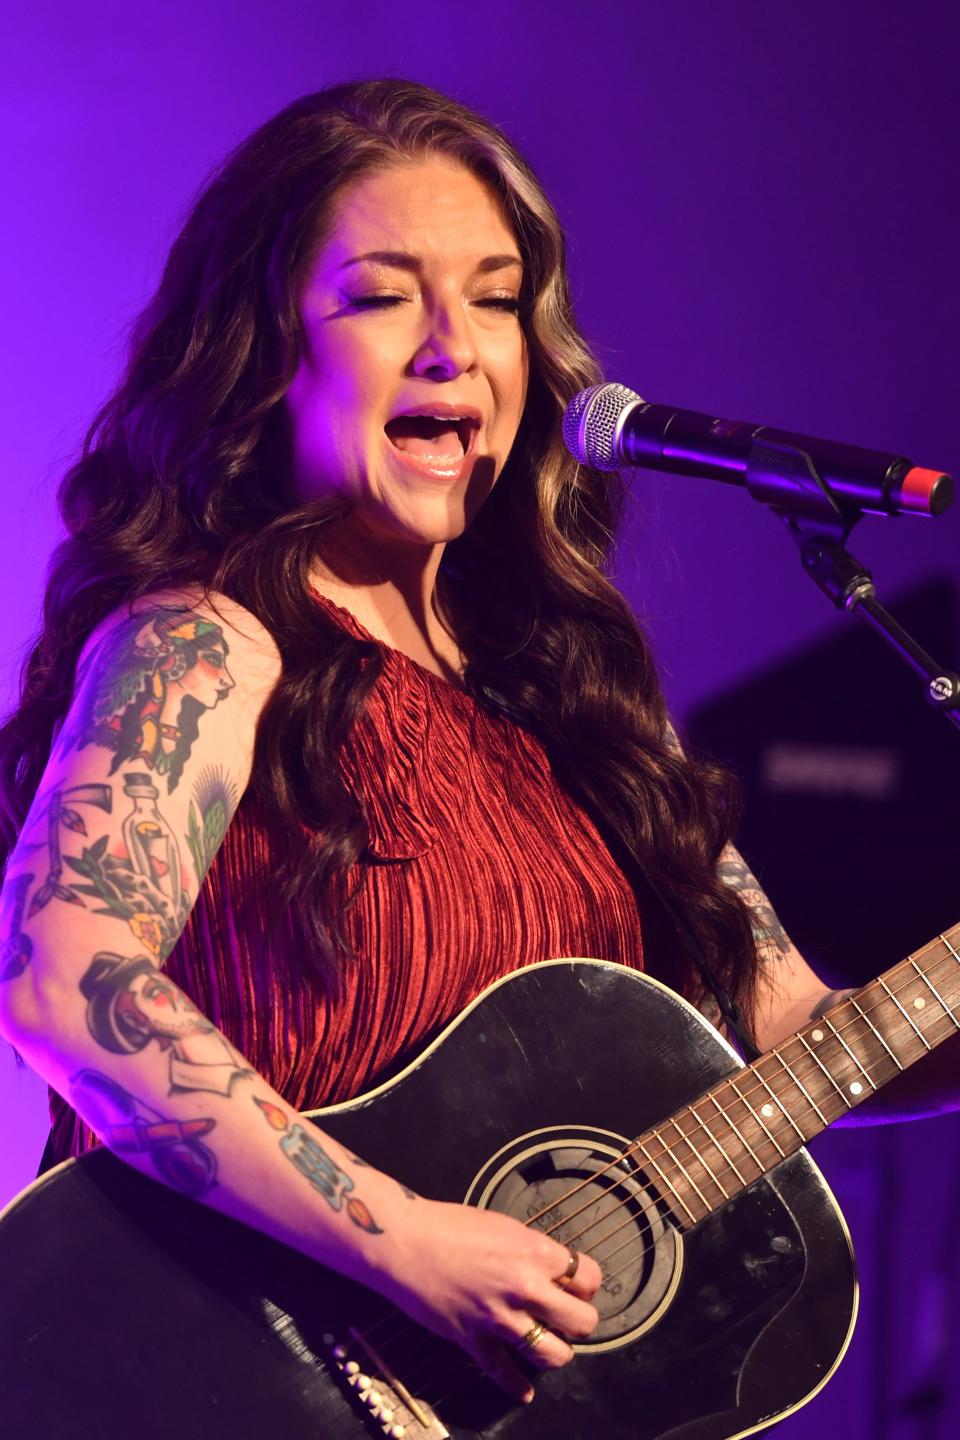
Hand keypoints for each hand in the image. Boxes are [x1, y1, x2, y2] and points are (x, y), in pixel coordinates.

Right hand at [371, 1198, 600, 1402]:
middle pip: (582, 1321)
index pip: (589, 1277)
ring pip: (553, 1354)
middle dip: (580, 1321)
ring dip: (556, 1351)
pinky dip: (517, 1386)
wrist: (404, 1242)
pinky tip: (524, 1390)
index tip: (576, 1285)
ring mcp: (500, 1319)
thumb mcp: (503, 1227)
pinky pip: (504, 1374)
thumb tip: (551, 1268)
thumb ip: (531, 1251)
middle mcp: (525, 1288)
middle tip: (567, 1317)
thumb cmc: (450, 1226)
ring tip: (549, 1343)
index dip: (586, 1283)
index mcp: (536, 1252)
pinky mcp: (474, 1341)